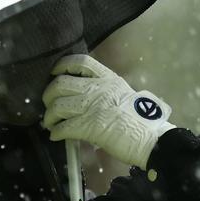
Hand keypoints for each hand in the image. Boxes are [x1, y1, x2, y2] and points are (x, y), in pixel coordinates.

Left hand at [43, 54, 174, 169]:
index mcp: (109, 79)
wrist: (151, 137)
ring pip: (58, 105)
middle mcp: (98, 89)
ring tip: (50, 123)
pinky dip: (56, 132)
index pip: (81, 62)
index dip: (62, 65)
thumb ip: (105, 93)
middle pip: (61, 83)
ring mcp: (92, 107)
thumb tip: (87, 100)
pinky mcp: (89, 126)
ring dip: (49, 116)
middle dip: (48, 95)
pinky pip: (64, 127)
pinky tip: (56, 136)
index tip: (55, 72)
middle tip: (49, 105)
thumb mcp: (125, 95)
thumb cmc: (142, 120)